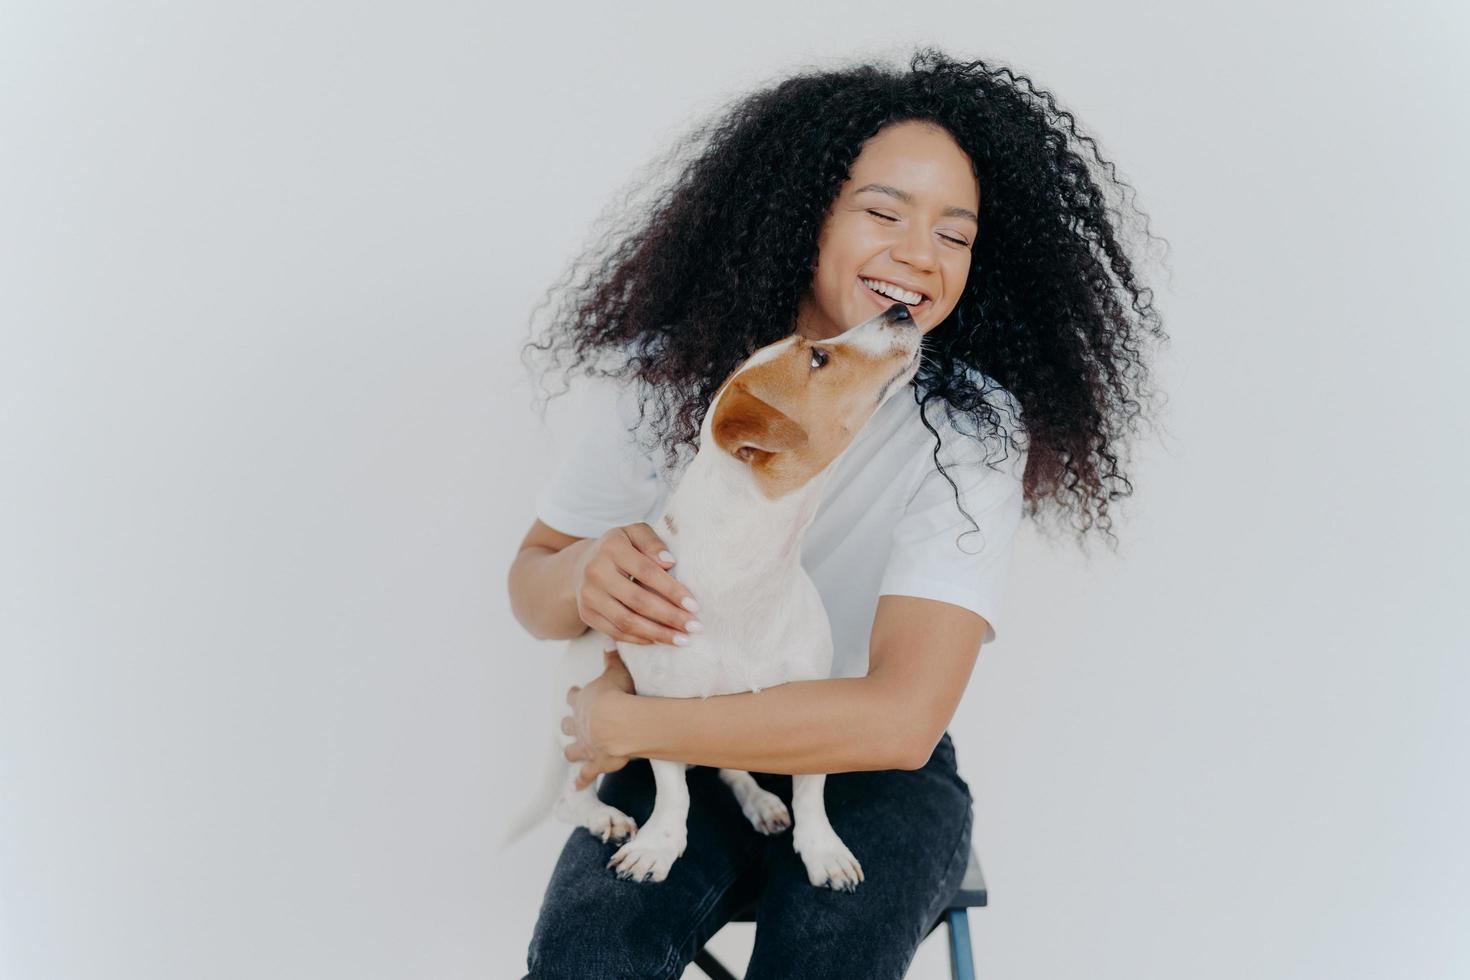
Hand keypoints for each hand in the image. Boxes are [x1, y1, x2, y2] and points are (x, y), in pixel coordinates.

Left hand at [562, 649, 636, 789]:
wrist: (618, 722)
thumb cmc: (618, 694)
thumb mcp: (617, 672)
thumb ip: (613, 659)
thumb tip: (610, 642)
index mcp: (583, 701)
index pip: (574, 696)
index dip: (574, 695)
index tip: (573, 693)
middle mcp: (580, 724)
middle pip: (567, 724)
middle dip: (568, 724)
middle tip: (569, 724)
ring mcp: (586, 745)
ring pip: (572, 750)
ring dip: (571, 752)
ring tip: (569, 754)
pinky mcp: (595, 762)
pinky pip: (586, 774)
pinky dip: (581, 781)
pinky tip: (577, 787)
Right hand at [572, 522, 702, 645]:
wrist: (584, 563)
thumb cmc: (622, 547)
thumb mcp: (636, 533)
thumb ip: (653, 542)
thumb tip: (669, 562)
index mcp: (611, 547)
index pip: (647, 572)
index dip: (672, 590)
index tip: (694, 605)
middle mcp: (595, 572)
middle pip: (638, 601)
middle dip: (670, 617)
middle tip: (694, 626)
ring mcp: (588, 595)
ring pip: (627, 622)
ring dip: (658, 634)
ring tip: (682, 639)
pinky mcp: (587, 614)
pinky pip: (616, 632)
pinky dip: (641, 639)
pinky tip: (661, 640)